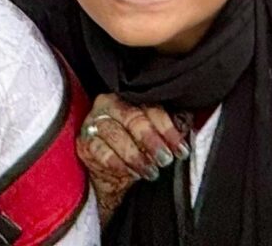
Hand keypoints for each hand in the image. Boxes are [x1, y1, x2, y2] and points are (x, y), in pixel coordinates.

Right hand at [76, 96, 188, 216]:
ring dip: (136, 156)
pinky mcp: (84, 143)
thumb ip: (170, 127)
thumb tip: (187, 122)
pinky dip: (117, 163)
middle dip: (151, 141)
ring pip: (114, 134)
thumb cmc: (137, 148)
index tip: (180, 150)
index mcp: (129, 98)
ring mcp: (93, 123)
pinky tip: (130, 172)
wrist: (115, 173)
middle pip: (132, 118)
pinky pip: (100, 150)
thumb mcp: (156, 137)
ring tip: (150, 171)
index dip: (167, 129)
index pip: (149, 107)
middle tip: (165, 160)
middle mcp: (108, 106)